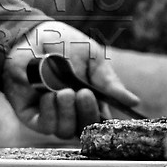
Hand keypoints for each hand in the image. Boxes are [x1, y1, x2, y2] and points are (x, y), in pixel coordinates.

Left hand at [1, 22, 141, 138]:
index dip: (107, 121)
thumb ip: (109, 82)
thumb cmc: (65, 44)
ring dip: (67, 112)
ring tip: (64, 91)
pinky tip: (48, 95)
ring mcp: (54, 115)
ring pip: (66, 131)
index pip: (103, 120)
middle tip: (84, 94)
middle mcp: (73, 111)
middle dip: (87, 113)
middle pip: (86, 129)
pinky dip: (50, 112)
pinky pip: (46, 126)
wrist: (32, 36)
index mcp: (92, 100)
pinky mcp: (33, 116)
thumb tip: (133, 101)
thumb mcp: (93, 58)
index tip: (108, 108)